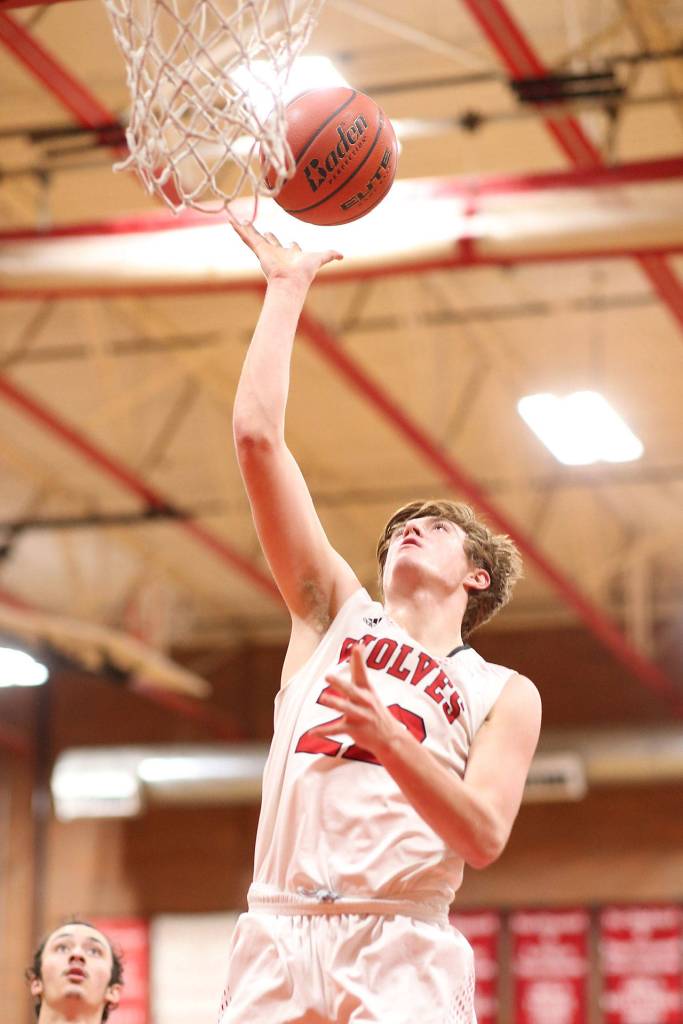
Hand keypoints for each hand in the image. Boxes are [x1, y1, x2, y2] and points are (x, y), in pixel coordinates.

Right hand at [227, 209, 342, 285]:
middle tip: (261, 230)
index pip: (290, 247)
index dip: (291, 245)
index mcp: (291, 255)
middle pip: (270, 241)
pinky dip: (238, 229)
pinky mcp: (259, 250)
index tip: (291, 242)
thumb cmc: (305, 272)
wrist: (291, 281)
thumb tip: (342, 255)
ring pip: (254, 237)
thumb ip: (330, 255)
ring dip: (246, 228)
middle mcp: (278, 253)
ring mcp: (267, 251)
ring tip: (238, 220)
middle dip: (267, 236)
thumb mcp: (320, 258)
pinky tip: (231, 220)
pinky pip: (247, 237)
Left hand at [308, 645, 400, 759]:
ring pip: (346, 708)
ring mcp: (360, 716)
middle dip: (340, 683)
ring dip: (336, 703)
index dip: (359, 660)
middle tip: (328, 676)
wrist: (389, 737)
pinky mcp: (354, 729)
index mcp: (366, 691)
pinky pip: (337, 729)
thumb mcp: (368, 689)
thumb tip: (358, 644)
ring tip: (324, 698)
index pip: (362, 673)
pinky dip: (323, 731)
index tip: (357, 646)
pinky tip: (312, 732)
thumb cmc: (374, 709)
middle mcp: (364, 701)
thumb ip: (359, 668)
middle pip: (352, 690)